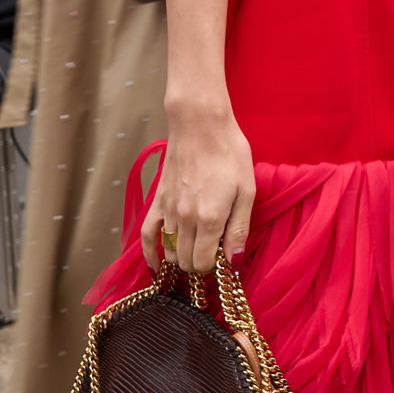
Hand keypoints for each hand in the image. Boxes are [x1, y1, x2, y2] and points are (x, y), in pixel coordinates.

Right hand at [140, 103, 255, 273]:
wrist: (200, 124)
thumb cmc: (229, 153)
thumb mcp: (246, 191)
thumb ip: (239, 229)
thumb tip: (234, 262)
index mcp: (209, 219)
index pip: (204, 264)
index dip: (215, 266)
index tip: (225, 256)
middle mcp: (185, 219)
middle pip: (186, 262)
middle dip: (200, 265)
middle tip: (214, 253)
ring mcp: (168, 211)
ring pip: (170, 252)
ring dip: (182, 258)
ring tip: (196, 250)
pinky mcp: (158, 201)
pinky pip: (147, 235)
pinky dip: (149, 254)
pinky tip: (155, 268)